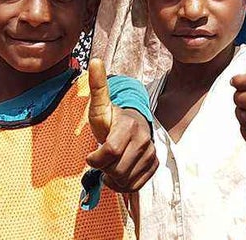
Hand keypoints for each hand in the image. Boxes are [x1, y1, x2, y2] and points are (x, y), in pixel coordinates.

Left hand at [85, 59, 157, 191]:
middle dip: (104, 169)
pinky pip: (136, 185)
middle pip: (116, 169)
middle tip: (102, 159)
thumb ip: (97, 86)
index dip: (96, 159)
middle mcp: (143, 139)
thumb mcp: (100, 105)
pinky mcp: (154, 164)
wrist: (132, 126)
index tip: (90, 156)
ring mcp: (150, 153)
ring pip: (126, 180)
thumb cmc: (111, 119)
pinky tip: (120, 172)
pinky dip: (125, 184)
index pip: (110, 152)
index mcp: (128, 126)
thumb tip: (94, 60)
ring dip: (113, 178)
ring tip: (110, 165)